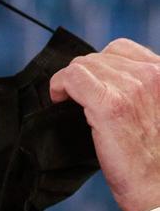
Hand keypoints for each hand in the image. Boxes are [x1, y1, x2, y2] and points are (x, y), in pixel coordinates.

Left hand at [49, 38, 159, 210]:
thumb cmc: (154, 159)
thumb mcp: (154, 111)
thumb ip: (138, 91)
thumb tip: (101, 81)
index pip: (121, 50)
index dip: (98, 67)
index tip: (89, 86)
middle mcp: (152, 75)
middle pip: (98, 57)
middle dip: (83, 77)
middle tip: (75, 98)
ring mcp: (132, 87)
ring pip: (83, 65)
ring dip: (70, 82)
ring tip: (68, 101)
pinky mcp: (110, 103)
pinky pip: (72, 77)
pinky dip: (59, 85)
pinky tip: (59, 100)